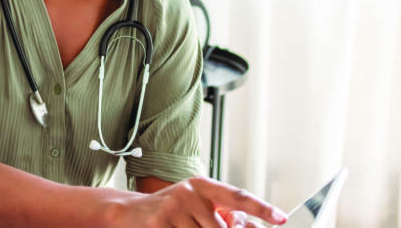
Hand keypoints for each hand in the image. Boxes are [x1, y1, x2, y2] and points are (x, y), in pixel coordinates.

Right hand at [110, 175, 287, 227]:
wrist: (129, 213)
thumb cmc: (168, 212)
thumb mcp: (195, 207)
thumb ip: (221, 215)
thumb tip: (251, 227)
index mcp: (201, 186)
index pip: (238, 196)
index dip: (261, 208)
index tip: (281, 218)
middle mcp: (189, 193)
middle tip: (200, 226)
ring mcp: (174, 208)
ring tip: (183, 227)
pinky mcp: (161, 224)